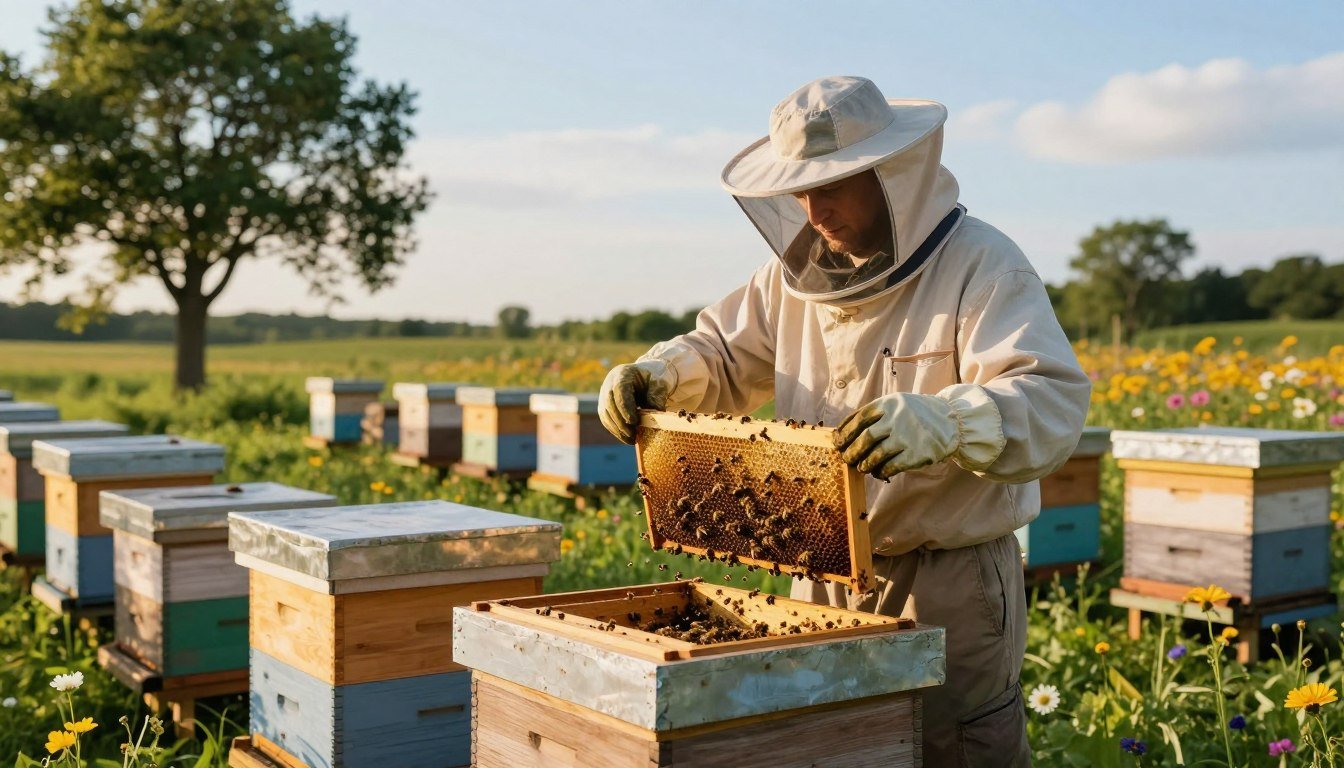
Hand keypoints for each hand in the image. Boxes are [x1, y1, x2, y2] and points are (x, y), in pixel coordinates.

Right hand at [598, 360, 675, 443]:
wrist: (645, 378)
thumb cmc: (653, 379)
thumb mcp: (659, 382)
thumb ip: (657, 395)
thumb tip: (657, 411)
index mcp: (622, 374)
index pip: (619, 390)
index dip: (625, 407)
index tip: (634, 421)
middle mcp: (609, 383)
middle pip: (609, 404)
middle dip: (620, 421)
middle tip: (633, 435)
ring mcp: (604, 395)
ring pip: (605, 414)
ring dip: (617, 429)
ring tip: (631, 440)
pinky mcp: (604, 406)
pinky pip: (606, 420)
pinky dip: (615, 430)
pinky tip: (626, 438)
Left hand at [833, 392, 960, 479]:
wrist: (952, 421)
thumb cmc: (916, 415)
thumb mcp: (897, 405)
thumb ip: (875, 415)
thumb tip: (844, 434)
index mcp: (889, 403)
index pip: (859, 418)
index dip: (845, 432)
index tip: (837, 442)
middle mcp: (897, 418)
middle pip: (865, 438)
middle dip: (851, 451)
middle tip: (847, 458)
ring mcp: (907, 436)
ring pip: (876, 454)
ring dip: (865, 463)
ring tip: (862, 467)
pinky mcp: (917, 454)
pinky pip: (891, 466)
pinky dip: (881, 472)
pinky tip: (879, 473)